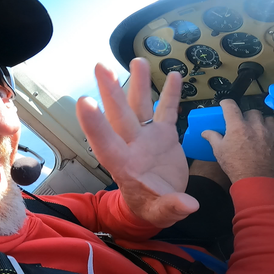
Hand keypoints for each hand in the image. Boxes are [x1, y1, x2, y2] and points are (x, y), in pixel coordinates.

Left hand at [76, 58, 198, 227]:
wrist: (163, 204)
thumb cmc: (151, 208)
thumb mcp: (160, 213)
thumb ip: (171, 207)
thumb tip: (189, 205)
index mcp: (124, 165)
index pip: (105, 142)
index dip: (94, 124)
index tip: (84, 102)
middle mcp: (131, 145)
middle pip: (119, 116)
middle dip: (111, 92)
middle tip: (101, 67)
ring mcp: (147, 138)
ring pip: (140, 107)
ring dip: (138, 84)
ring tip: (137, 60)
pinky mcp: (164, 135)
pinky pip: (167, 111)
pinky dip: (171, 94)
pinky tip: (174, 74)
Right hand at [201, 99, 273, 182]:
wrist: (254, 179)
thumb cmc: (235, 165)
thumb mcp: (219, 151)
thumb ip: (212, 138)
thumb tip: (205, 132)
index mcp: (237, 127)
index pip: (231, 106)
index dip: (226, 103)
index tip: (225, 104)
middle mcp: (254, 126)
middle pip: (252, 111)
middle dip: (246, 116)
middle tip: (243, 124)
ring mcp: (269, 132)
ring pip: (268, 118)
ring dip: (262, 121)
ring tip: (258, 129)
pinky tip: (271, 134)